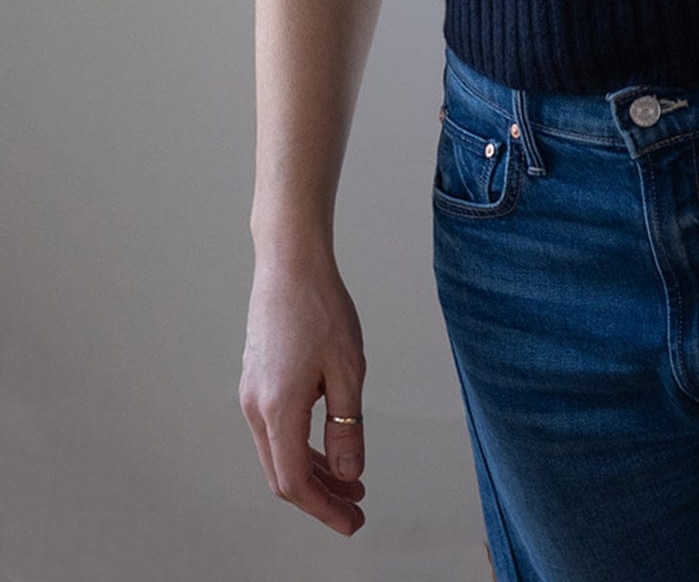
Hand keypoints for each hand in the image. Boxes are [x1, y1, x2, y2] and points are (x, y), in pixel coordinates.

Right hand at [240, 252, 368, 535]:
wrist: (290, 264)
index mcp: (277, 409)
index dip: (324, 509)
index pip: (296, 482)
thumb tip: (350, 473)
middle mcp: (255, 408)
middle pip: (283, 474)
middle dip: (321, 497)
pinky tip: (330, 446)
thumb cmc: (322, 308)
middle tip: (357, 509)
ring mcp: (252, 394)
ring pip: (279, 453)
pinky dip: (302, 446)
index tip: (354, 523)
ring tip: (352, 482)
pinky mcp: (257, 381)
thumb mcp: (347, 369)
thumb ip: (347, 425)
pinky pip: (277, 430)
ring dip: (313, 472)